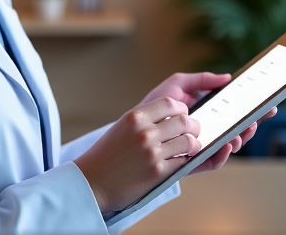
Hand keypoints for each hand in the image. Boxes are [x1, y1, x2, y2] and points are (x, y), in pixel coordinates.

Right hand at [73, 97, 200, 212]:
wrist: (91, 182)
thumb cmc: (106, 155)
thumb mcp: (122, 127)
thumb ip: (145, 120)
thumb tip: (174, 116)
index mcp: (135, 117)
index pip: (170, 103)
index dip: (182, 108)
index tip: (183, 114)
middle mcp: (144, 131)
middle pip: (184, 121)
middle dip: (194, 126)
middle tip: (193, 132)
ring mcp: (152, 152)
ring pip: (189, 141)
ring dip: (194, 144)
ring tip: (191, 147)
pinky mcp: (157, 172)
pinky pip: (184, 162)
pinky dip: (187, 160)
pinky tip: (183, 160)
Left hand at [138, 72, 277, 173]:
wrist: (131, 130)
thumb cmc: (154, 106)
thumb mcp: (176, 85)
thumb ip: (200, 80)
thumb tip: (227, 77)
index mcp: (207, 113)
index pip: (235, 112)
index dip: (252, 109)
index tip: (267, 103)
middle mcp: (208, 132)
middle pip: (237, 130)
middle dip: (253, 123)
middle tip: (262, 115)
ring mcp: (201, 147)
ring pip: (229, 146)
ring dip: (240, 139)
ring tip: (243, 130)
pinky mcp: (192, 163)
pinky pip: (212, 162)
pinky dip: (222, 155)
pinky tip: (226, 145)